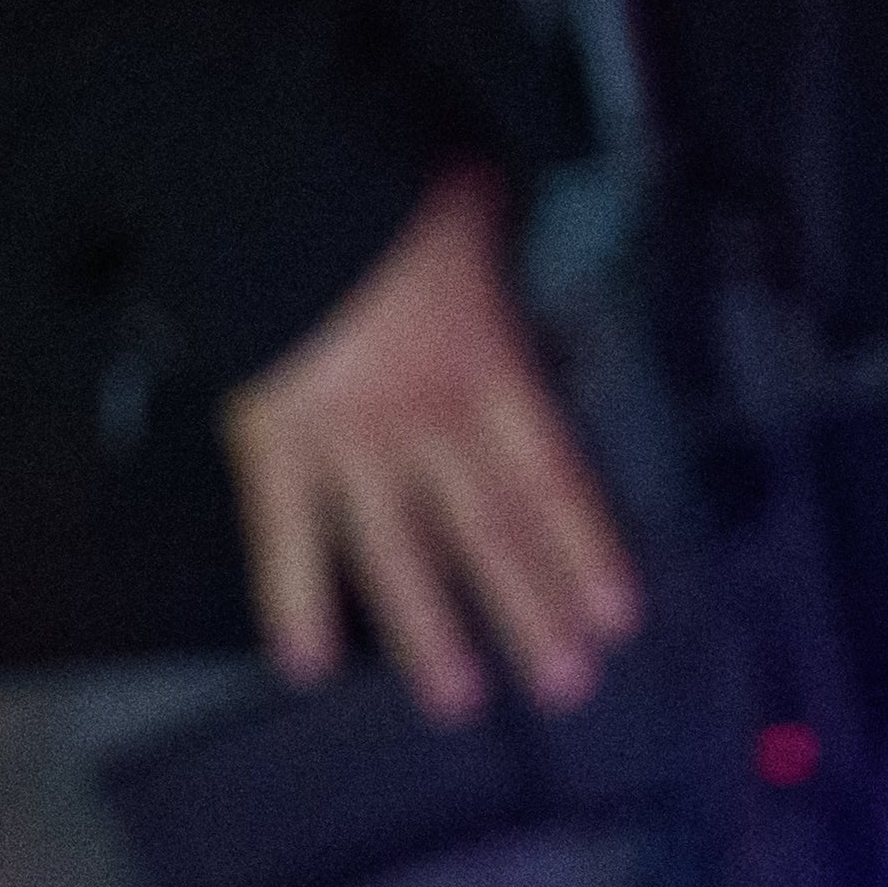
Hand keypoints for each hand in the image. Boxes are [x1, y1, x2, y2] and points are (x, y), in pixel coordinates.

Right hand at [224, 162, 642, 725]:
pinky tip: (307, 662)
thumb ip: (507, 277)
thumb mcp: (475, 224)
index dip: (586, 552)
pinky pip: (284, 537)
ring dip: (431, 633)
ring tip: (459, 700)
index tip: (616, 616)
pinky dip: (293, 601)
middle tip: (566, 682)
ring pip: (398, 554)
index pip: (554, 480)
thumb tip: (532, 287)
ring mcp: (348, 441)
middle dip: (530, 613)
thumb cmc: (382, 198)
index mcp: (489, 369)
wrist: (274, 186)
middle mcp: (428, 421)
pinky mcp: (271, 444)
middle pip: (491, 534)